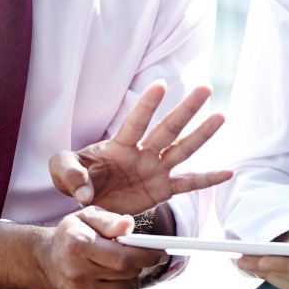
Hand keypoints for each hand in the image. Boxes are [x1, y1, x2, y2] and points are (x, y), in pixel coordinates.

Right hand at [39, 207, 168, 288]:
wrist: (45, 263)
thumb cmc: (73, 234)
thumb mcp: (87, 216)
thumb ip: (109, 220)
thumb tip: (129, 225)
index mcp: (78, 245)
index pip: (123, 258)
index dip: (147, 256)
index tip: (161, 251)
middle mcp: (77, 274)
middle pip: (128, 275)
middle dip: (140, 264)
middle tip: (139, 255)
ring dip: (132, 277)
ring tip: (120, 266)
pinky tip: (110, 279)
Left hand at [49, 81, 231, 215]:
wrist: (87, 204)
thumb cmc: (77, 180)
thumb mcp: (60, 171)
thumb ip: (68, 174)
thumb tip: (83, 192)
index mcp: (120, 145)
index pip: (136, 122)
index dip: (147, 105)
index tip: (160, 85)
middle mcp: (143, 153)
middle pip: (168, 128)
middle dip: (186, 109)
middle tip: (205, 87)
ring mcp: (155, 170)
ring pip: (183, 150)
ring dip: (201, 134)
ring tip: (221, 116)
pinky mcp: (162, 190)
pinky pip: (188, 184)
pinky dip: (207, 180)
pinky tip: (228, 173)